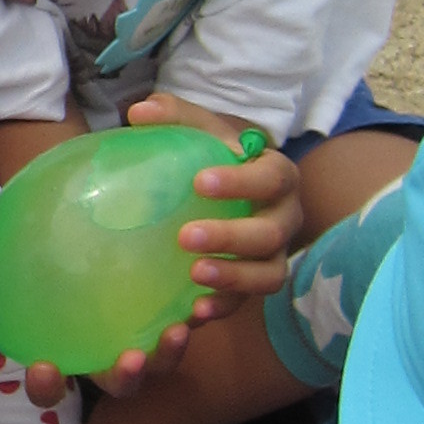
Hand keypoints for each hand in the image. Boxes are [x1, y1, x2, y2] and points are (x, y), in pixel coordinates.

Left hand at [125, 103, 304, 317]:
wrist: (230, 191)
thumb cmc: (216, 158)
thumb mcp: (202, 133)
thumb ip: (175, 117)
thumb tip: (138, 113)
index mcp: (276, 176)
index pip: (271, 178)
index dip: (242, 182)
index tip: (201, 181)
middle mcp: (284, 218)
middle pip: (272, 233)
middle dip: (232, 237)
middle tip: (186, 236)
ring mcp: (274, 255)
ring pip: (269, 274)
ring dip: (234, 277)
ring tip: (194, 274)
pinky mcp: (255, 282)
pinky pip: (247, 301)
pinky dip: (223, 305)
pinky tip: (194, 310)